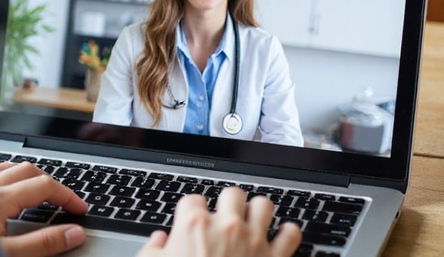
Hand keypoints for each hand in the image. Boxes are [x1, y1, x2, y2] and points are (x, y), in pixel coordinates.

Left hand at [0, 162, 87, 256]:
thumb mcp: (7, 256)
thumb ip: (42, 245)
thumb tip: (73, 233)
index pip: (43, 185)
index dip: (67, 196)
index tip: (80, 209)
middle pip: (26, 170)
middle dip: (51, 182)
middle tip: (64, 201)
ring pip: (3, 167)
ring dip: (26, 175)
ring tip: (38, 189)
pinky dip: (2, 176)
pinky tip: (1, 187)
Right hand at [136, 188, 301, 256]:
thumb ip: (153, 250)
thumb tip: (159, 241)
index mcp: (194, 226)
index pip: (193, 199)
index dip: (192, 210)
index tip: (193, 219)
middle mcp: (226, 227)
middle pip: (232, 194)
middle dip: (229, 203)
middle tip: (225, 216)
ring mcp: (253, 241)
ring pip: (264, 205)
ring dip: (259, 212)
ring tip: (253, 221)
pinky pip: (290, 234)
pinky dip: (288, 233)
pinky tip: (282, 236)